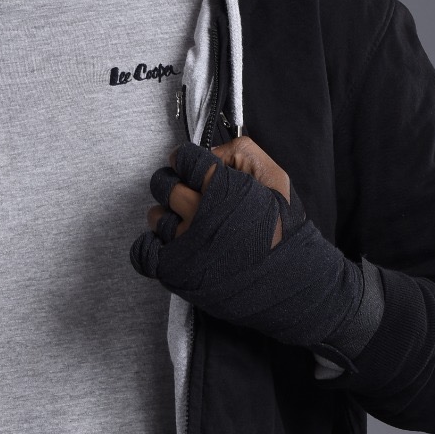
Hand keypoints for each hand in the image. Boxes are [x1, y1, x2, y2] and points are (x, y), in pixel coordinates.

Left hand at [129, 137, 378, 362]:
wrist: (289, 281)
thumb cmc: (282, 228)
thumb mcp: (275, 177)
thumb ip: (241, 152)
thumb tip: (208, 153)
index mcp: (223, 188)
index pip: (184, 158)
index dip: (185, 159)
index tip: (189, 166)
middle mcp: (201, 214)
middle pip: (163, 185)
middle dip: (171, 183)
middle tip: (185, 191)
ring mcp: (187, 244)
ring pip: (156, 217)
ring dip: (165, 215)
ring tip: (186, 222)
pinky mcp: (177, 271)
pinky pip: (144, 251)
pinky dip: (151, 245)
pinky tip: (169, 243)